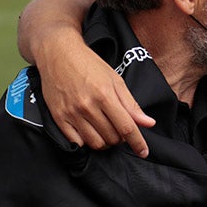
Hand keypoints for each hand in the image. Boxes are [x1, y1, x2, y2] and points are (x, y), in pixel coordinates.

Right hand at [18, 0, 154, 156]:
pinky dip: (87, 141)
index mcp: (105, 95)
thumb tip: (149, 123)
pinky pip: (76, 142)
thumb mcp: (115, 80)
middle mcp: (87, 106)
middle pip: (112, 137)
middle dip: (121, 138)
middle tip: (120, 127)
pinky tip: (91, 131)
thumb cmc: (90, 64)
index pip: (127, 127)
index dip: (138, 142)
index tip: (144, 152)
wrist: (58, 54)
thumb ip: (131, 104)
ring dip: (106, 142)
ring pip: (95, 143)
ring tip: (107, 130)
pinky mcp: (58, 118)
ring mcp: (71, 113)